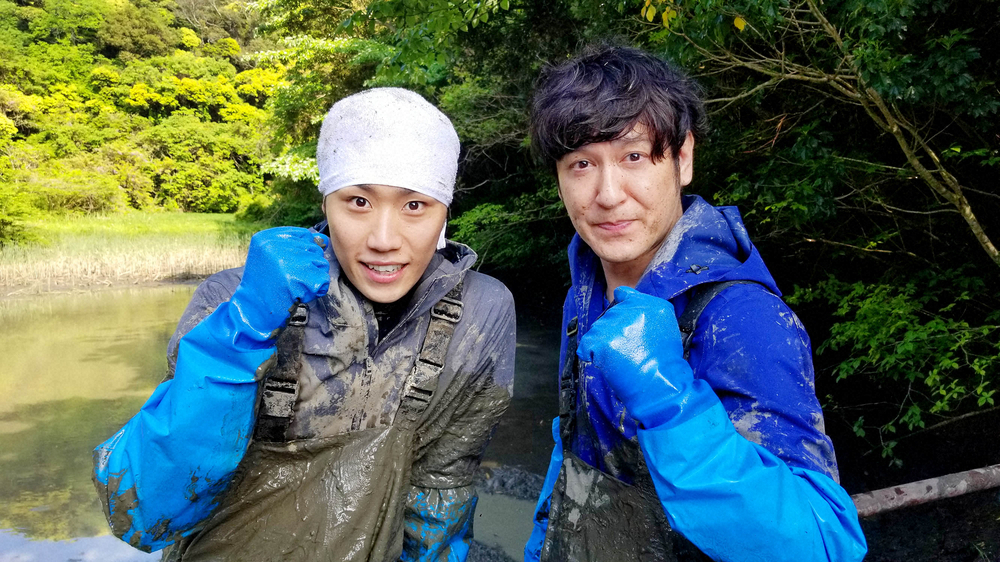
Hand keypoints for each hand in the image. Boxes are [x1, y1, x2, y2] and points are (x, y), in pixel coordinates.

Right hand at [230, 227, 330, 336]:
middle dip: (309, 265)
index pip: (304, 235)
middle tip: (291, 278)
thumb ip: (297, 245)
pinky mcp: (298, 279)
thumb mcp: (271, 256)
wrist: (253, 310)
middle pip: (314, 249)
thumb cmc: (264, 283)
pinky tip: (299, 293)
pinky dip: (316, 290)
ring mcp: (287, 262)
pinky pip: (323, 280)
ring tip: (294, 285)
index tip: (291, 264)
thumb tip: (324, 241)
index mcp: (266, 237)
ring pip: (321, 264)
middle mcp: (276, 246)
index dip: (304, 252)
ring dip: (313, 277)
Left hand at [577, 286, 694, 427]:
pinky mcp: (602, 341)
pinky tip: (607, 362)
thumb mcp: (666, 328)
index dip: (621, 311)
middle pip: (608, 316)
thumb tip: (624, 302)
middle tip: (630, 351)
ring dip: (604, 344)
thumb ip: (646, 313)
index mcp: (651, 304)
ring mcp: (615, 324)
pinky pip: (586, 346)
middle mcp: (631, 309)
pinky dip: (591, 355)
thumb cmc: (665, 364)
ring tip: (622, 359)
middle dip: (614, 332)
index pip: (623, 295)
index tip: (626, 326)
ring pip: (597, 330)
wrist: (662, 387)